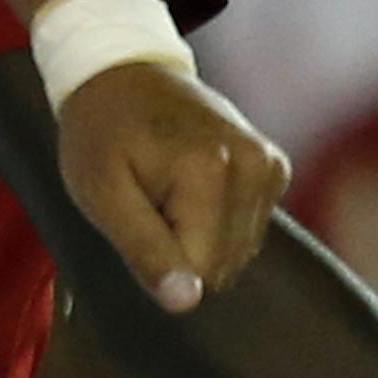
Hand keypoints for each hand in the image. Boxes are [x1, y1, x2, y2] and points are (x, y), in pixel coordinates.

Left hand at [54, 64, 289, 314]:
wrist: (124, 74)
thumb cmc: (101, 135)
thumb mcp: (101, 195)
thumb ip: (145, 251)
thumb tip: (186, 303)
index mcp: (210, 172)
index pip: (200, 273)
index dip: (160, 258)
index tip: (137, 213)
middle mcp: (254, 166)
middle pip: (224, 266)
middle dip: (181, 248)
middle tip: (150, 200)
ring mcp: (270, 165)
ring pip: (240, 253)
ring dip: (199, 236)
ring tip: (168, 189)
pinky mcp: (276, 167)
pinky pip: (250, 230)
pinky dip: (218, 220)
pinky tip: (192, 185)